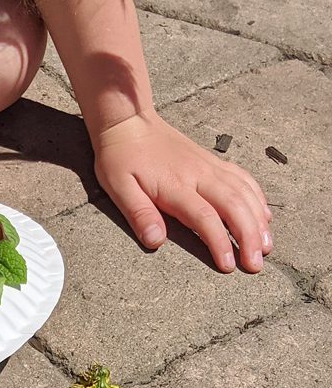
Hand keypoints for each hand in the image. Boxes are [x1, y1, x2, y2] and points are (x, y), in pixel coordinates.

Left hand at [94, 112, 271, 272]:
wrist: (129, 121)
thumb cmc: (121, 159)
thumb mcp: (119, 188)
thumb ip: (139, 214)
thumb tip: (155, 241)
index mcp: (177, 186)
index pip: (205, 218)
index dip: (220, 243)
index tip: (229, 265)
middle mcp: (200, 175)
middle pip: (234, 206)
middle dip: (249, 237)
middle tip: (256, 263)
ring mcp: (209, 167)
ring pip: (244, 193)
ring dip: (258, 220)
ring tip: (267, 245)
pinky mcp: (212, 162)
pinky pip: (242, 178)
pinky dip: (256, 197)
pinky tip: (263, 214)